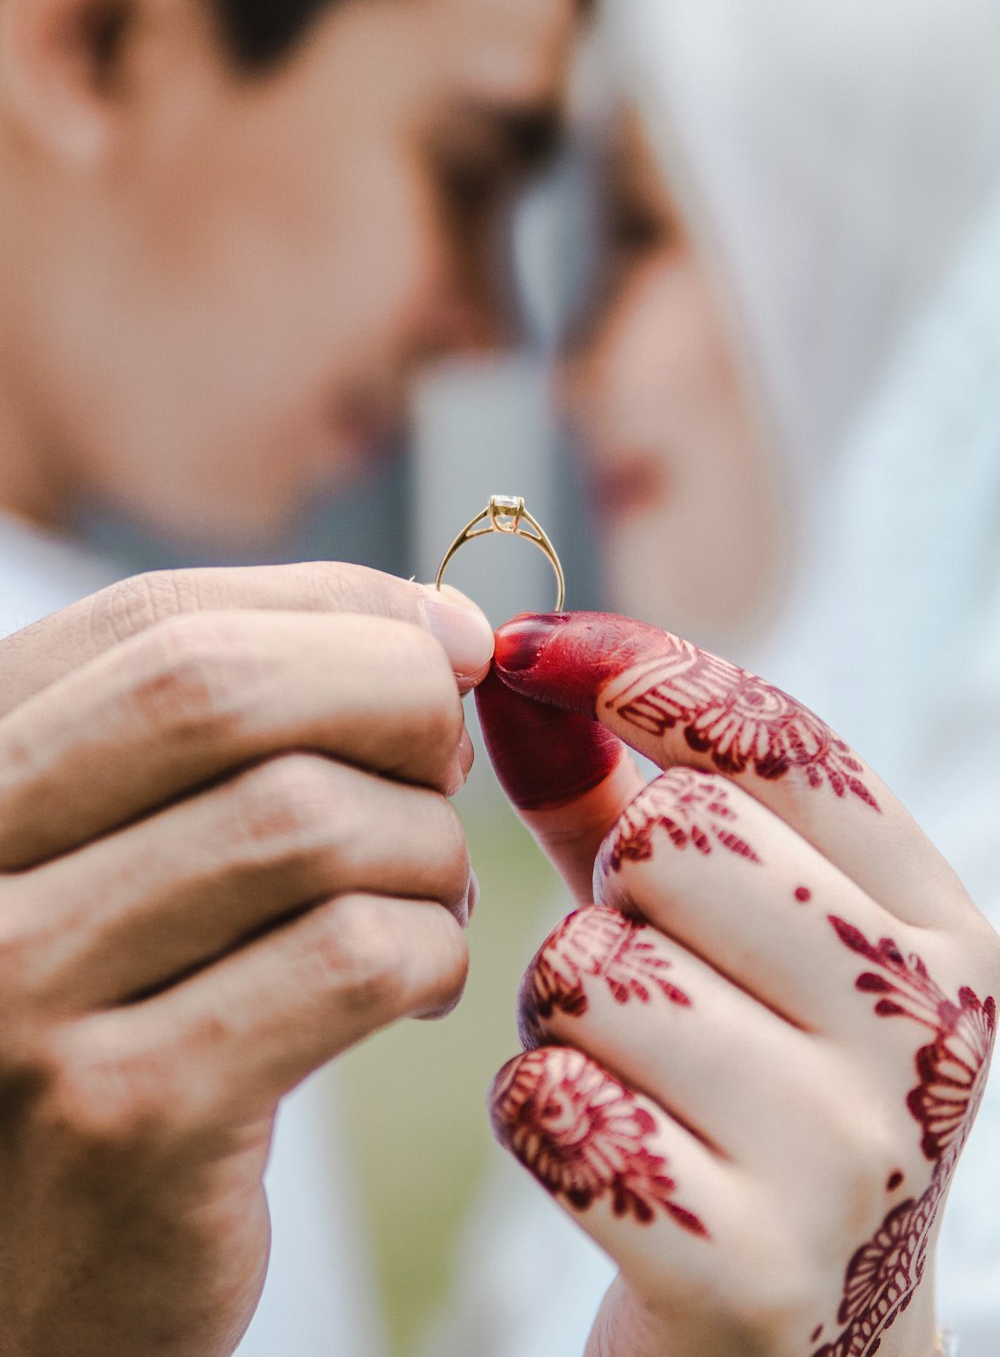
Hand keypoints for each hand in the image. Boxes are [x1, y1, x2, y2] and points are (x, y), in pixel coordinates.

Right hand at [0, 564, 492, 1356]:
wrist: (31, 1285)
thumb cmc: (108, 1039)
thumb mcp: (125, 863)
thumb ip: (235, 738)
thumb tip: (436, 623)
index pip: (157, 623)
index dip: (333, 608)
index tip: (443, 640)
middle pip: (217, 689)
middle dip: (390, 697)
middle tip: (448, 765)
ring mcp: (19, 991)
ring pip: (306, 821)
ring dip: (424, 847)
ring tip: (430, 894)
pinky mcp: (123, 1116)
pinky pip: (350, 958)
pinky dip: (428, 949)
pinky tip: (417, 982)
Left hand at [477, 612, 999, 1356]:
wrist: (792, 1337)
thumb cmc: (733, 1085)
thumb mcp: (708, 932)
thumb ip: (613, 794)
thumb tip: (514, 670)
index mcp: (942, 922)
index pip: (778, 738)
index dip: (637, 672)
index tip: (532, 651)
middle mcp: (925, 1027)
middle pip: (674, 838)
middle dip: (610, 891)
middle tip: (638, 961)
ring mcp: (852, 1158)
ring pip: (590, 969)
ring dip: (558, 1008)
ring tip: (616, 1059)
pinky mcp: (754, 1276)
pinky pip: (551, 1106)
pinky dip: (535, 1113)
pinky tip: (596, 1150)